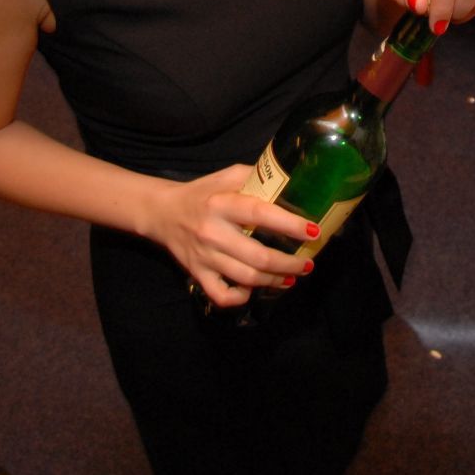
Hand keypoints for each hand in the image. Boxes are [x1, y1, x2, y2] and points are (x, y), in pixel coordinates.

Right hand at [146, 164, 317, 307]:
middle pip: (257, 256)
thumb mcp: (227, 176)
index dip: (289, 224)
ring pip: (245, 278)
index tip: (312, 231)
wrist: (162, 213)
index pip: (260, 214)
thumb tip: (293, 179)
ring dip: (274, 280)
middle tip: (308, 264)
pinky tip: (253, 290)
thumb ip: (255, 177)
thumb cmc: (202, 193)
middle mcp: (212, 232)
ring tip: (292, 277)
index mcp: (222, 204)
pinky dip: (240, 297)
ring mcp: (204, 257)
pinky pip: (221, 295)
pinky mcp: (196, 274)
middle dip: (289, 263)